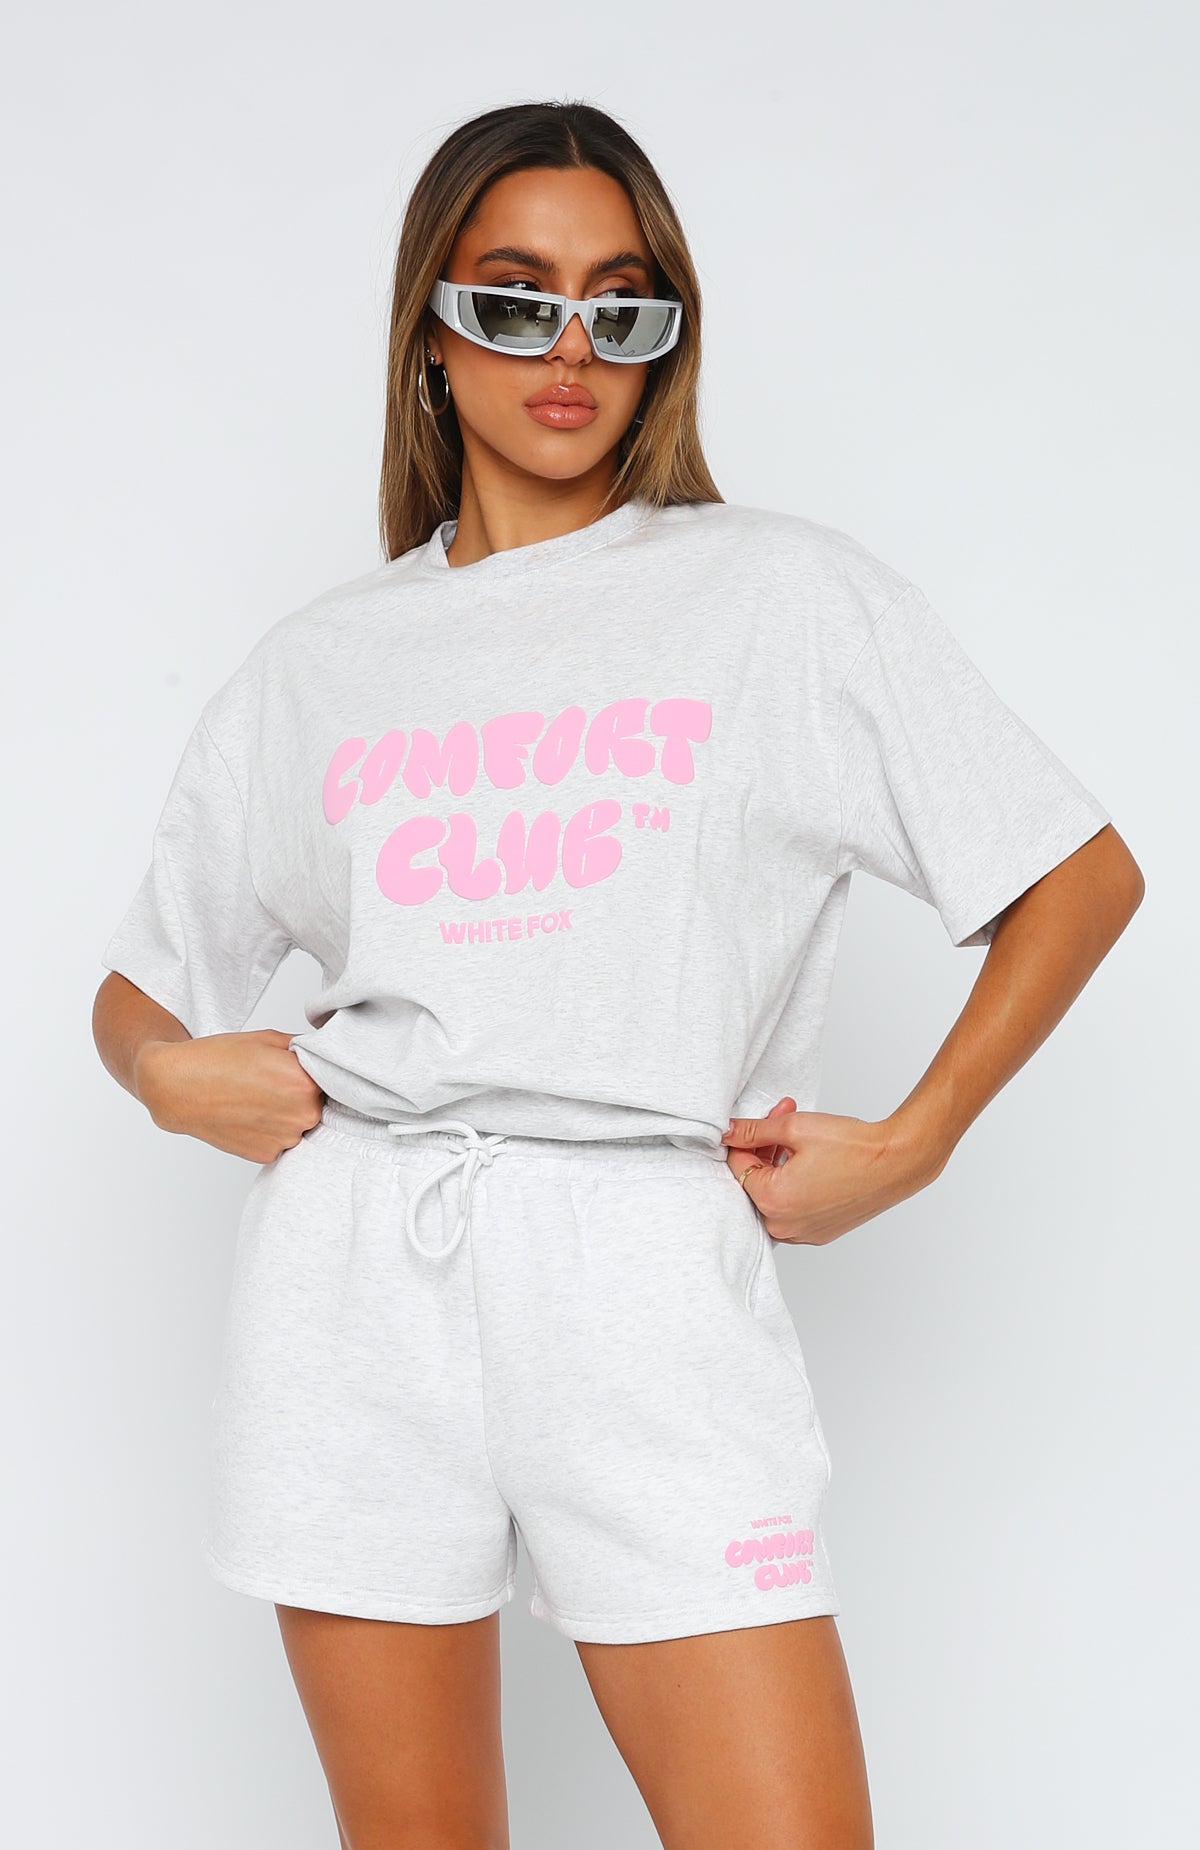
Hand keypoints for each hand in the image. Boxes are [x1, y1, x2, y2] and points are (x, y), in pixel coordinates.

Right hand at [134, 1029, 325, 1163]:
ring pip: (300, 1124)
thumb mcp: (268, 1039)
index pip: (332, 1078)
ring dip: (289, 1114)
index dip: (316, 1072)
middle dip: (305, 1093)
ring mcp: (284, 1139)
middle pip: (320, 1104)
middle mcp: (301, 1115)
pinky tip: (249, 1114)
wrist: (176, 1087)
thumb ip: (305, 1048)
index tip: (301, 1068)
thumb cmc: (217, 1059)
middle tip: (274, 1082)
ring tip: (258, 1098)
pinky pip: (282, 1140)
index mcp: (305, 1083)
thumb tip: (327, 1052)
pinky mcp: (267, 1155)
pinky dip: (271, 1129)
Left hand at [720, 1096, 942, 1245]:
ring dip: (779, 1164)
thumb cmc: (852, 1147)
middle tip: (784, 1117)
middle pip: (755, 1181)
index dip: (746, 1137)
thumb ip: (753, 1130)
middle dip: (764, 1147)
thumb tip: (728, 1131)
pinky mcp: (820, 1233)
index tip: (762, 1119)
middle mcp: (783, 1226)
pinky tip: (810, 1160)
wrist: (896, 1163)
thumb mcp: (794, 1128)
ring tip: (800, 1136)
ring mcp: (803, 1234)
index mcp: (772, 1202)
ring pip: (774, 1195)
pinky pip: (793, 1209)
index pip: (737, 1166)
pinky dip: (795, 1183)